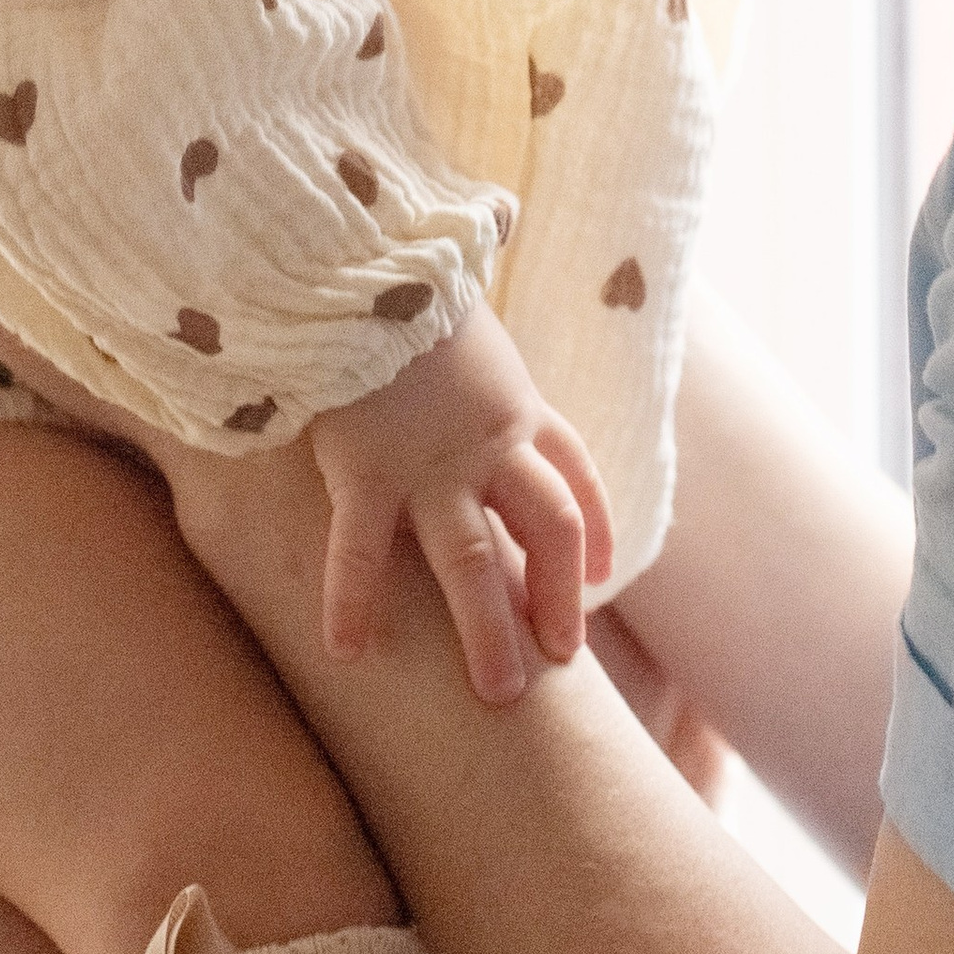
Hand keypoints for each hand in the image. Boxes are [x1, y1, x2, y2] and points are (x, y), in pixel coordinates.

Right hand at [309, 302, 613, 705]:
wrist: (360, 259)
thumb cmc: (404, 281)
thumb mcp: (463, 320)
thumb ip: (472, 355)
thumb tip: (468, 348)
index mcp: (517, 403)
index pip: (576, 472)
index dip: (597, 526)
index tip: (606, 575)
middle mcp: (489, 442)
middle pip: (550, 529)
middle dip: (558, 597)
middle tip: (560, 658)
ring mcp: (430, 463)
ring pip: (473, 560)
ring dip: (486, 631)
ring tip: (497, 694)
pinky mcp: (368, 470)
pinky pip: (364, 551)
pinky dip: (354, 601)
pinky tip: (347, 650)